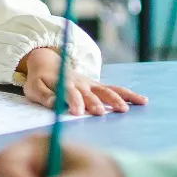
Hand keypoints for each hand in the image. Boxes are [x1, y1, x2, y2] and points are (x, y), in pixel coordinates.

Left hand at [18, 49, 147, 115]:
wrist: (48, 63)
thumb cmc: (40, 80)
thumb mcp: (34, 88)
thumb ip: (44, 96)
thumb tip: (52, 103)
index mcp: (63, 83)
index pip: (69, 93)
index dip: (73, 102)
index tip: (77, 113)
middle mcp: (80, 83)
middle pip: (89, 93)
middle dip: (95, 103)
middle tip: (101, 113)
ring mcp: (91, 84)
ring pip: (106, 90)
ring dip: (115, 99)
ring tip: (124, 110)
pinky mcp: (98, 86)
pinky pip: (115, 89)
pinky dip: (128, 94)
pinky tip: (142, 100)